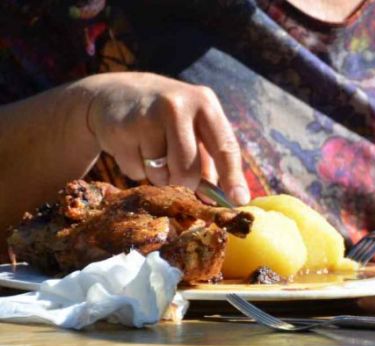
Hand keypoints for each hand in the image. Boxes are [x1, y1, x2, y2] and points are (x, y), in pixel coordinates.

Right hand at [77, 72, 249, 203]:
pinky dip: (135, 168)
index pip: (224, 146)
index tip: (239, 200)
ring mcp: (146, 116)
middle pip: (189, 169)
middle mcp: (177, 105)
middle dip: (184, 182)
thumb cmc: (164, 117)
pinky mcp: (121, 129)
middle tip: (176, 172)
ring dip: (158, 175)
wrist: (111, 92)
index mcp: (204, 103)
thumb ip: (207, 161)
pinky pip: (135, 171)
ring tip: (151, 150)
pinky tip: (132, 146)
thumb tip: (215, 199)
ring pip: (161, 174)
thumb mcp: (192, 127)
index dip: (232, 177)